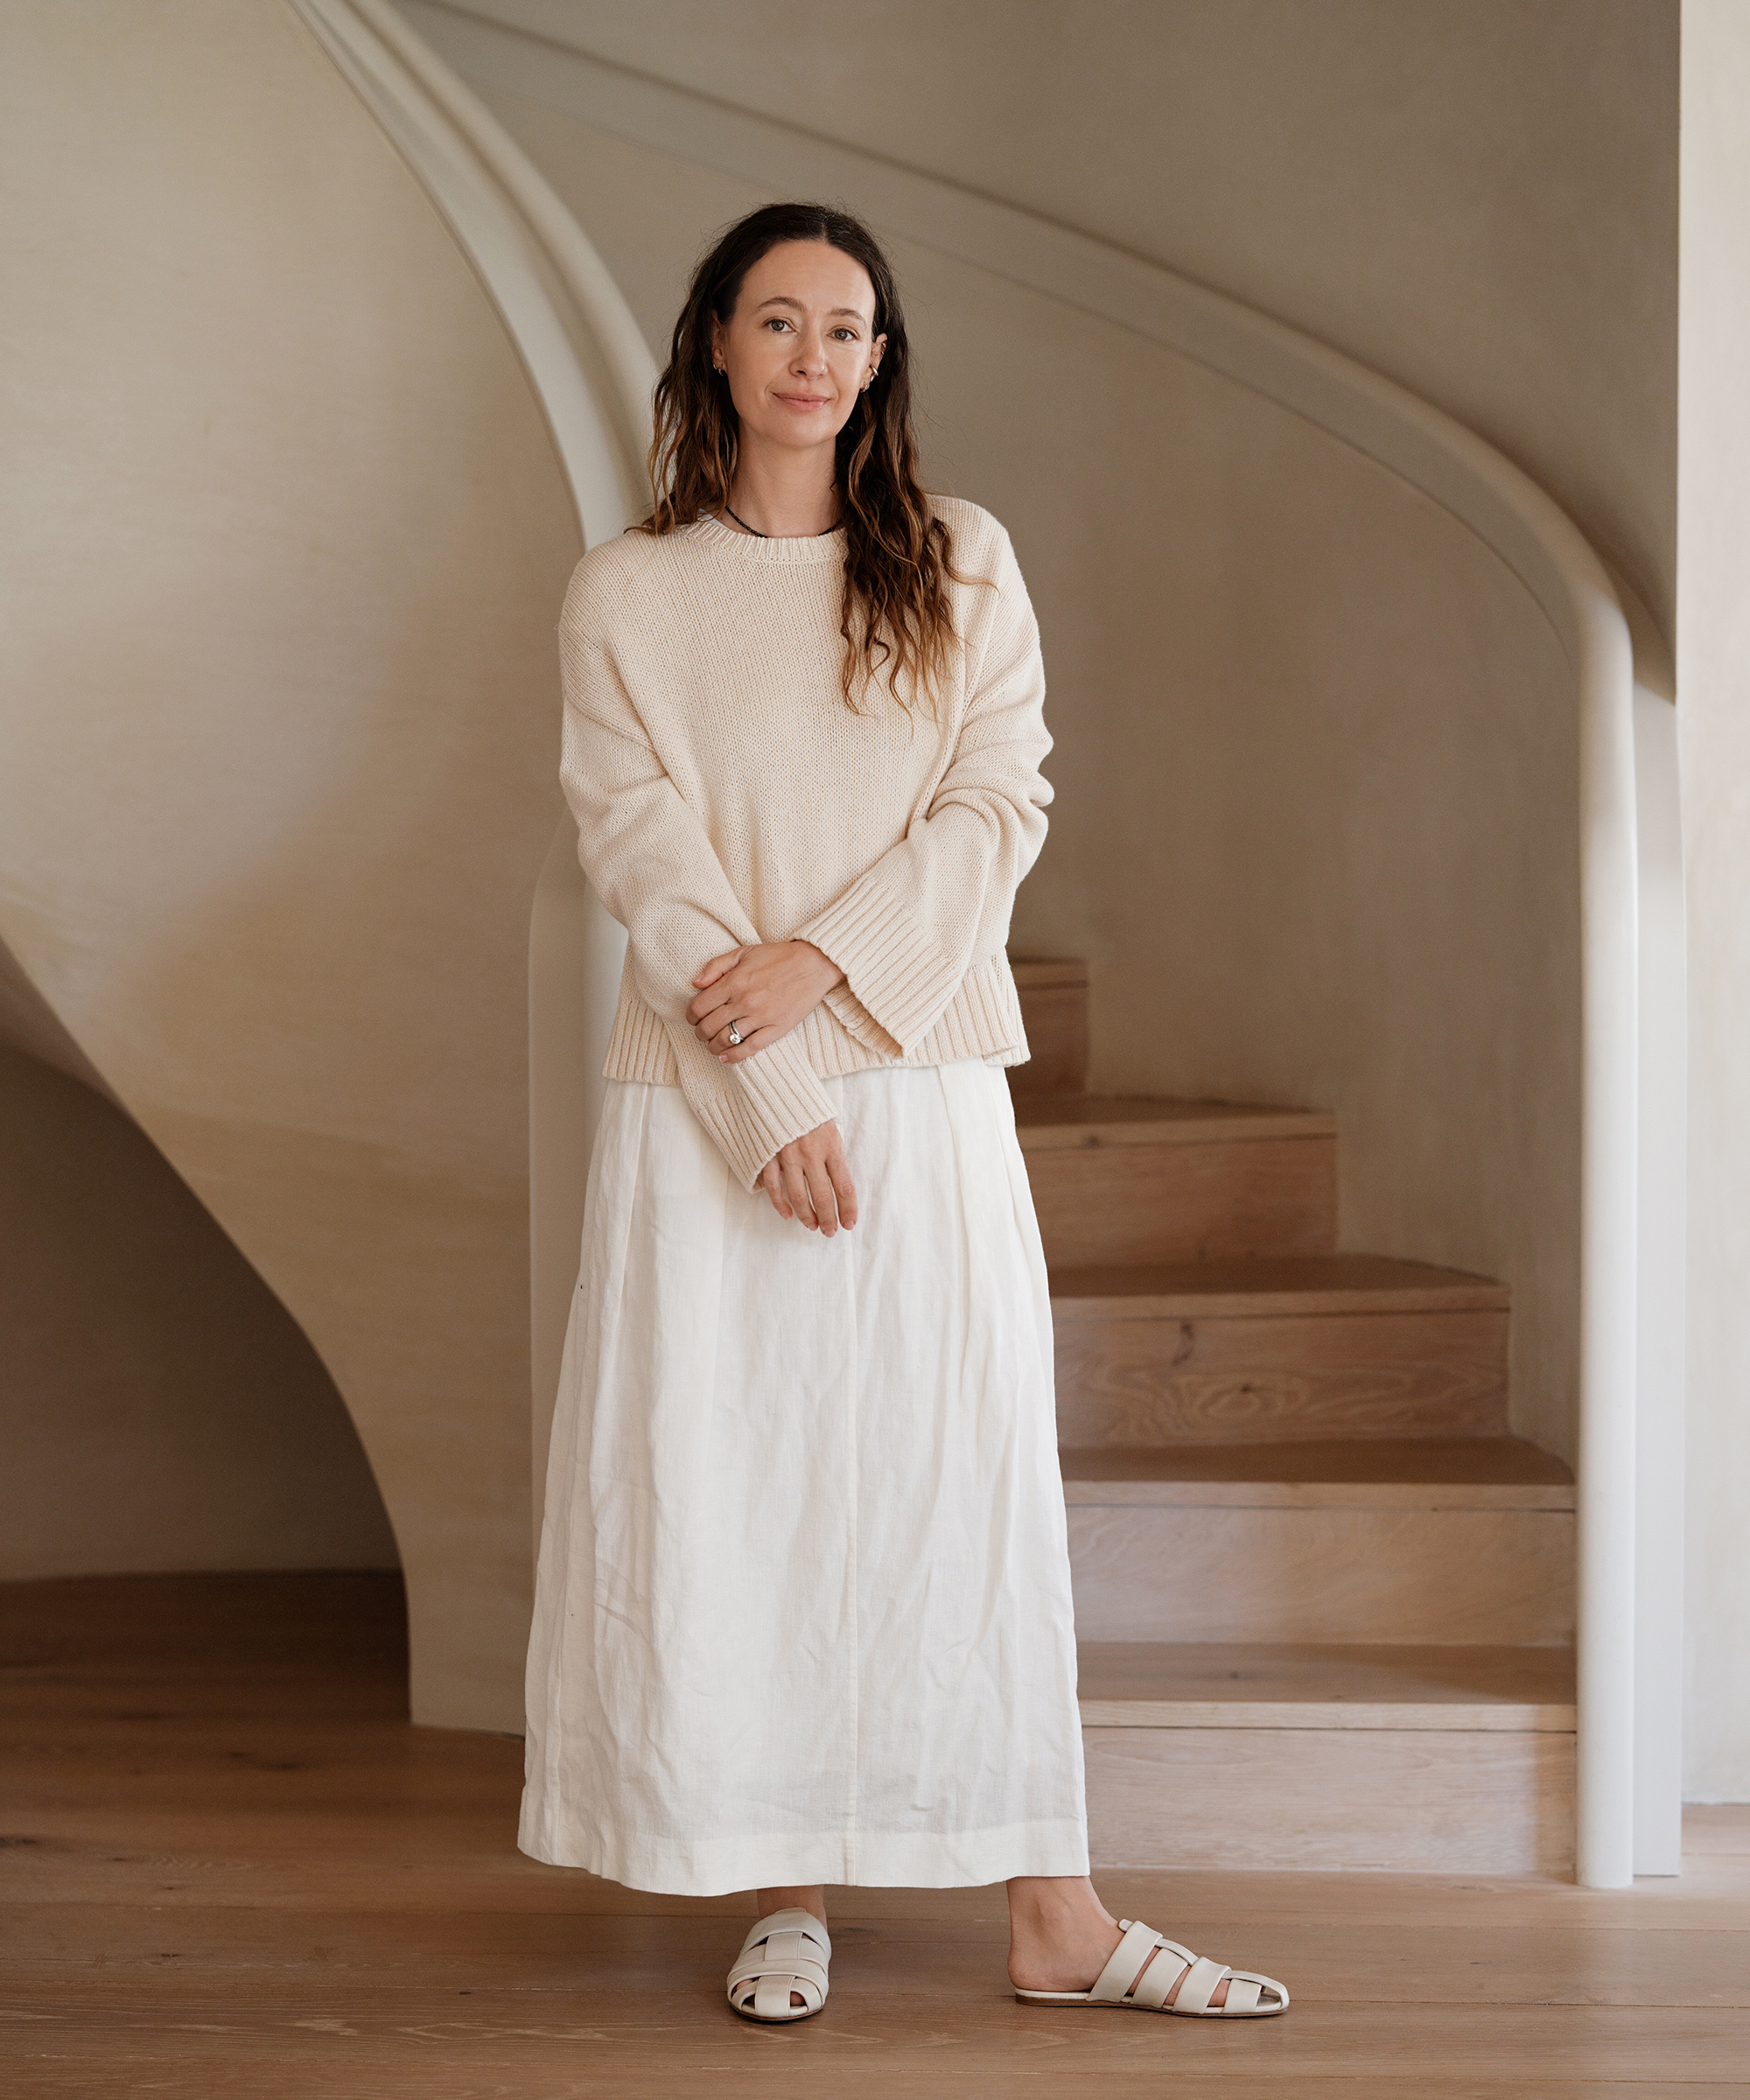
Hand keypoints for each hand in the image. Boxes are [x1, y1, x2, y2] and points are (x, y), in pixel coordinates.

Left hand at [687, 940, 844, 1062]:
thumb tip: (696, 984)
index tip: (694, 1017)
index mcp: (733, 982)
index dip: (691, 1015)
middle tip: (702, 1032)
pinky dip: (733, 1056)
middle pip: (708, 1026)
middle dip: (700, 1032)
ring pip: (725, 1040)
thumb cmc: (778, 956)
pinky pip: (749, 1048)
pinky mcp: (776, 1029)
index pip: (699, 1007)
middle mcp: (744, 1001)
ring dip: (713, 1046)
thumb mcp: (743, 952)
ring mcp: (760, 1017)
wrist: (813, 964)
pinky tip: (726, 1057)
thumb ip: (716, 966)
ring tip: (713, 1045)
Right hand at [759, 1119, 856, 1233]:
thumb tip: (840, 1185)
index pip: (844, 1186)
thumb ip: (834, 1154)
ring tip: (813, 1226)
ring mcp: (787, 1155)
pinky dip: (780, 1204)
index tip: (850, 1223)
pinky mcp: (767, 1155)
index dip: (848, 1208)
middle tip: (830, 1231)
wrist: (776, 1087)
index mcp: (831, 1145)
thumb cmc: (808, 1110)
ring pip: (798, 1196)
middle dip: (828, 1218)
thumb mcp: (830, 1126)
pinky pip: (774, 1187)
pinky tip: (788, 1215)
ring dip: (807, 1216)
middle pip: (822, 1195)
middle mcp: (810, 1153)